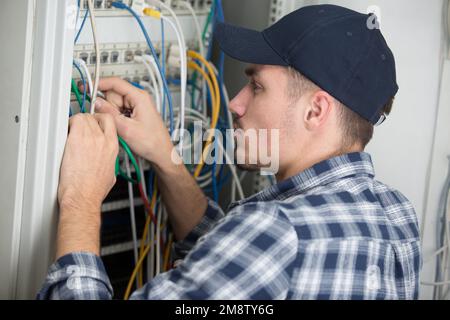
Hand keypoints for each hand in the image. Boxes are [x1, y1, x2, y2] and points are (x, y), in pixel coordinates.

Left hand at [56, 113, 117, 258]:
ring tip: (70, 132)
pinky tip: (66, 133)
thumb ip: (109, 162)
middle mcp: (104, 140)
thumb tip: (105, 161)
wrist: (84, 196)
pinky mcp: (77, 140)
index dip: (100, 120)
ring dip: (76, 123)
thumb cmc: (94, 190)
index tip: (93, 123)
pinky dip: (68, 123)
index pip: (110, 122)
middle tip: (78, 129)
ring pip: (84, 118)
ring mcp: (91, 139)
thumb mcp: (111, 175)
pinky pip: (74, 121)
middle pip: (95, 118)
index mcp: (113, 147)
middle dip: (86, 122)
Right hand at [92, 77, 174, 168]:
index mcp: (139, 97)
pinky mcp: (134, 113)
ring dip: (113, 116)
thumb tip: (96, 103)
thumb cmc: (152, 142)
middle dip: (109, 108)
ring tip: (124, 127)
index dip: (99, 84)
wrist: (161, 153)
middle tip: (117, 121)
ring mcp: (136, 106)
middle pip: (113, 95)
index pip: (115, 83)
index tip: (87, 87)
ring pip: (114, 105)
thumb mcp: (126, 129)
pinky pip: (118, 112)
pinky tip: (124, 128)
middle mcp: (138, 99)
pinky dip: (117, 119)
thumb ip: (109, 114)